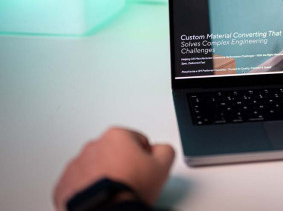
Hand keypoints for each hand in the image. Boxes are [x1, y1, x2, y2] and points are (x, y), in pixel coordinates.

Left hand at [53, 127, 174, 210]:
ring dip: (105, 177)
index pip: (138, 141)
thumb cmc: (130, 189)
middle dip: (123, 165)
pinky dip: (89, 190)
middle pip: (115, 152)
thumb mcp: (163, 165)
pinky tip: (101, 200)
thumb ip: (165, 150)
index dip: (145, 157)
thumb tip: (160, 150)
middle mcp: (93, 146)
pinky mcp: (64, 185)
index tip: (145, 171)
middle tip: (131, 183)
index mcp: (117, 136)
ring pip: (96, 168)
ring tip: (115, 194)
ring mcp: (76, 165)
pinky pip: (80, 184)